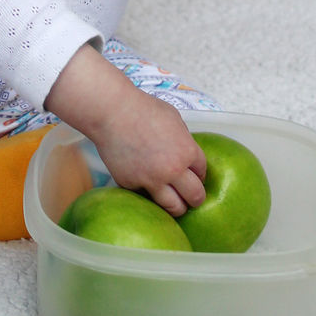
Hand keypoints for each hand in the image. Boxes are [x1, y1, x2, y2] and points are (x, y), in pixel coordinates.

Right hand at [91, 83, 206, 216]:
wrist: (112, 112)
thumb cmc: (143, 108)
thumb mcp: (173, 118)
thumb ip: (183, 138)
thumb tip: (185, 150)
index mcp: (187, 151)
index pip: (203, 173)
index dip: (199, 174)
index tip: (194, 176)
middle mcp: (173, 170)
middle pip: (195, 197)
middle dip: (195, 198)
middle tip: (190, 197)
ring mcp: (151, 180)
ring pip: (174, 207)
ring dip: (176, 206)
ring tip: (173, 203)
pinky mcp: (131, 185)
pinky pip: (145, 196)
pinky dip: (147, 192)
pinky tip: (144, 183)